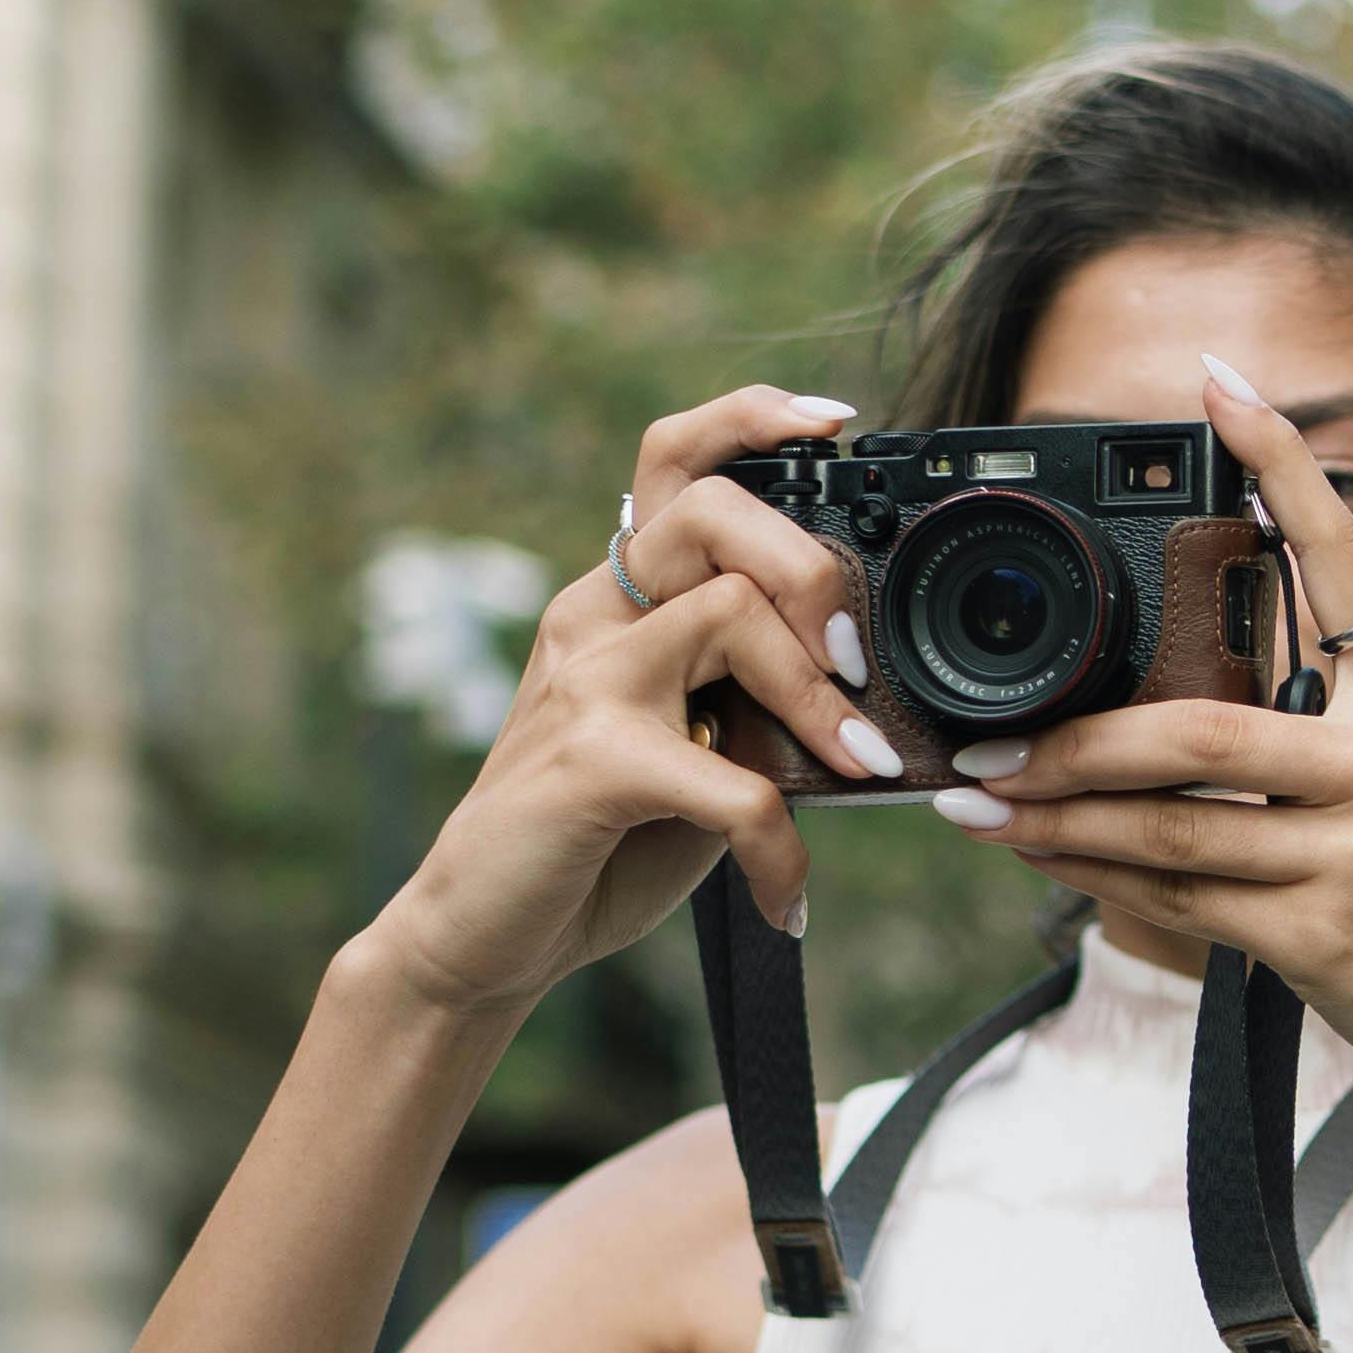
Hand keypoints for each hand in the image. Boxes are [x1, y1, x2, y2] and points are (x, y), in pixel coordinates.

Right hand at [367, 391, 895, 1017]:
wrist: (482, 933)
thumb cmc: (598, 837)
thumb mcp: (689, 743)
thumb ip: (750, 691)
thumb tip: (870, 682)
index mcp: (619, 597)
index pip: (673, 460)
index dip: (751, 419)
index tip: (834, 421)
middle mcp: (594, 617)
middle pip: (715, 513)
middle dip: (813, 573)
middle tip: (854, 661)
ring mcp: (587, 682)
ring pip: (732, 615)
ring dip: (817, 699)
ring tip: (854, 768)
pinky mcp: (593, 762)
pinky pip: (732, 781)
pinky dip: (778, 845)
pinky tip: (787, 895)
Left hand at [948, 358, 1352, 1128]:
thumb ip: (1310, 736)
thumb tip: (1156, 714)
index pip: (1341, 559)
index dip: (1281, 467)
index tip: (1217, 385)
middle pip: (1197, 731)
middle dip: (1074, 742)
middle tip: (987, 741)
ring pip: (1170, 824)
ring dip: (1056, 816)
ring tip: (980, 799)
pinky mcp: (1326, 933)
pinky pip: (1180, 898)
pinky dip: (1095, 878)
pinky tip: (1042, 858)